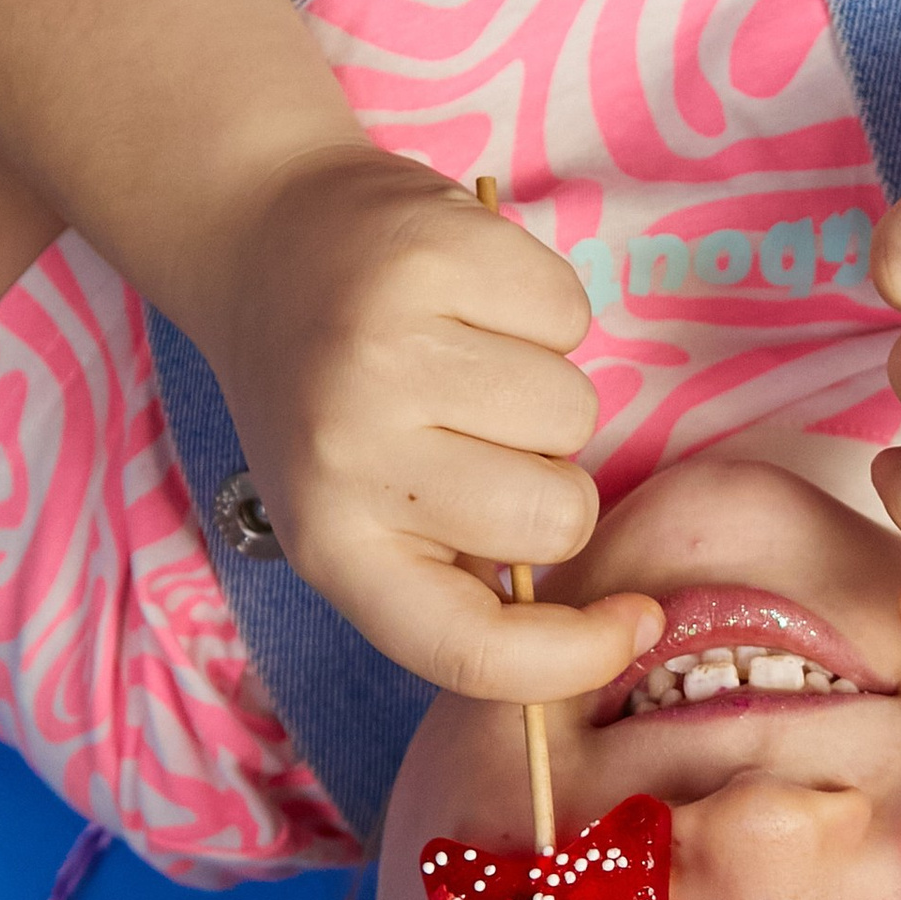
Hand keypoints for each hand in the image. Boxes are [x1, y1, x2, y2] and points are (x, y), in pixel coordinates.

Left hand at [183, 146, 660, 698]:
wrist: (265, 242)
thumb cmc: (331, 401)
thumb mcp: (364, 517)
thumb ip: (460, 580)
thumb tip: (608, 628)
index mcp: (332, 543)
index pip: (469, 649)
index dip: (574, 657)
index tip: (635, 623)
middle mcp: (349, 450)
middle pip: (557, 517)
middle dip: (552, 481)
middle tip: (484, 440)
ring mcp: (387, 345)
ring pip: (576, 412)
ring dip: (546, 391)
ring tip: (471, 363)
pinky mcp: (431, 252)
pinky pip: (569, 314)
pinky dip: (542, 312)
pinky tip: (474, 304)